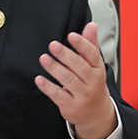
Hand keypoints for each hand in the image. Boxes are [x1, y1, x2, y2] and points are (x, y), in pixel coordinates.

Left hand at [35, 22, 116, 138]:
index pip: (92, 55)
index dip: (82, 45)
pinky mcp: (72, 106)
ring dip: (55, 68)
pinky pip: (59, 95)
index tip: (71, 35)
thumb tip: (91, 25)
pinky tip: (39, 79)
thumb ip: (90, 44)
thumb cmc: (92, 84)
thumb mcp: (94, 65)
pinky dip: (48, 87)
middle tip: (53, 45)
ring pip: (68, 80)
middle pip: (79, 67)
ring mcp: (83, 96)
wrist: (97, 113)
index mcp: (98, 69)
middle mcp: (93, 82)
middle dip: (66, 55)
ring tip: (44, 59)